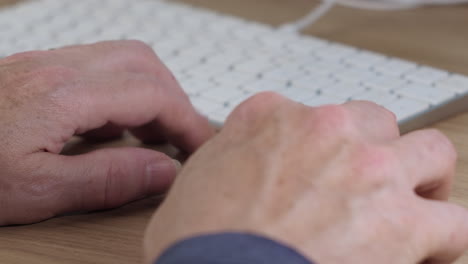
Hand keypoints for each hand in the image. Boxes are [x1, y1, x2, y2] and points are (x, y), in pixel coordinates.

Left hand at [0, 40, 213, 225]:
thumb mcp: (38, 190)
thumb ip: (108, 178)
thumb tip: (164, 169)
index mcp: (63, 95)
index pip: (152, 95)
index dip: (187, 121)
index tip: (201, 147)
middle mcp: (59, 68)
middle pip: (145, 64)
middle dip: (174, 100)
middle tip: (180, 138)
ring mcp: (48, 65)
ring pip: (126, 59)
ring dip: (153, 93)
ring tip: (155, 132)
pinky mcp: (39, 71)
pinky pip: (101, 68)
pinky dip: (125, 93)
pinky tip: (116, 125)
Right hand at [144, 93, 467, 263]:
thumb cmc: (199, 241)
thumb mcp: (196, 179)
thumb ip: (228, 155)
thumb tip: (239, 161)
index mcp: (271, 118)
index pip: (313, 116)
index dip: (319, 145)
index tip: (319, 167)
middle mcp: (325, 131)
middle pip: (375, 124)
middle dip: (375, 150)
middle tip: (368, 180)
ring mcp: (369, 169)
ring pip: (429, 154)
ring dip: (424, 180)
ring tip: (411, 206)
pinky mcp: (401, 221)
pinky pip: (452, 222)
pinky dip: (442, 238)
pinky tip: (423, 251)